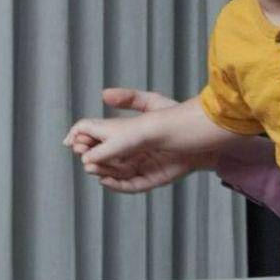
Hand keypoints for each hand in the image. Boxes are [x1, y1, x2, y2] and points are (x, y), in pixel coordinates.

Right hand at [62, 87, 211, 193]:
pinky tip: (107, 180)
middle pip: (103, 159)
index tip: (72, 142)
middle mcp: (131, 152)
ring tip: (94, 168)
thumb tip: (103, 94)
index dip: (84, 141)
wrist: (206, 137)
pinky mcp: (153, 178)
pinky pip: (131, 185)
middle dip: (90, 159)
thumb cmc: (181, 117)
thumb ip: (129, 99)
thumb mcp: (154, 104)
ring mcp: (141, 166)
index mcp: (126, 135)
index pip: (98, 140)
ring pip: (114, 173)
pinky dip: (117, 185)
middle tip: (84, 156)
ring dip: (101, 172)